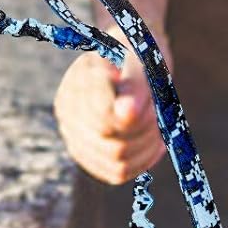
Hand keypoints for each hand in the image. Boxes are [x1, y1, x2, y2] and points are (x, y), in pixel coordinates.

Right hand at [53, 35, 168, 185]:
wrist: (130, 58)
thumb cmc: (138, 54)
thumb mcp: (141, 60)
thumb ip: (134, 86)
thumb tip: (126, 114)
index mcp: (78, 82)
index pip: (106, 120)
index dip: (139, 117)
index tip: (152, 99)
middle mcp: (68, 110)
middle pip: (114, 146)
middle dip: (147, 133)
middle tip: (159, 111)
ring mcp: (74, 134)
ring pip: (117, 164)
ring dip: (147, 148)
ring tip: (158, 125)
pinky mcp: (88, 154)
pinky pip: (116, 173)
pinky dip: (142, 161)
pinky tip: (154, 142)